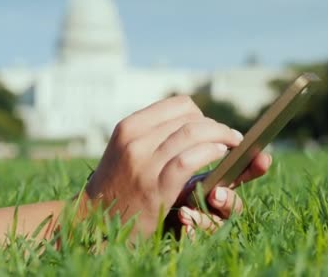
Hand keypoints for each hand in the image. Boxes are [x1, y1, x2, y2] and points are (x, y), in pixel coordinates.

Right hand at [84, 95, 270, 237]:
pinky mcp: (155, 186)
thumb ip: (154, 134)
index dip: (202, 114)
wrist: (94, 221)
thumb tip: (194, 121)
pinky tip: (221, 155)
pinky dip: (210, 152)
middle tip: (231, 137)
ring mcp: (143, 162)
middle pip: (190, 118)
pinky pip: (189, 159)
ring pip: (192, 133)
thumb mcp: (127, 150)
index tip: (212, 126)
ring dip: (221, 136)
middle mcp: (135, 140)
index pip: (178, 105)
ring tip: (232, 145)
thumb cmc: (118, 185)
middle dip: (217, 126)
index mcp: (130, 126)